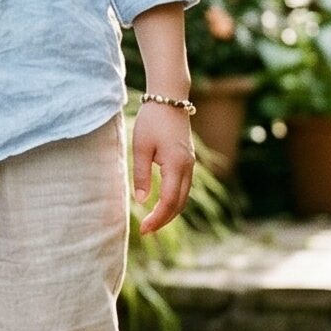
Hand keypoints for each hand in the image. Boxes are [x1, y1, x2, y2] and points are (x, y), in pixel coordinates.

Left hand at [131, 102, 194, 237]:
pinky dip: (174, 200)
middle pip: (180, 203)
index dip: (158, 218)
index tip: (144, 229)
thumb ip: (142, 175)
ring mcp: (190, 164)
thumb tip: (142, 201)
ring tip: (152, 222)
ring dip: (170, 211)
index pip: (170, 201)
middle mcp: (188, 166)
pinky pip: (184, 187)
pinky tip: (161, 205)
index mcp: (177, 164)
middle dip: (164, 219)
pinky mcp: (187, 160)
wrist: (170, 99)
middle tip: (146, 231)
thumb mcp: (141, 147)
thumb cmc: (152, 121)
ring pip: (184, 196)